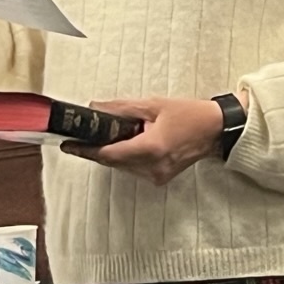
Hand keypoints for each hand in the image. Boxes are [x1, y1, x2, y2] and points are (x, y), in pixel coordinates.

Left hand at [63, 96, 223, 185]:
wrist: (216, 130)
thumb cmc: (190, 115)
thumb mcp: (154, 105)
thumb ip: (122, 108)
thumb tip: (95, 108)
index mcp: (151, 149)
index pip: (109, 153)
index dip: (86, 150)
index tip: (68, 145)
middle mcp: (153, 167)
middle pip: (113, 161)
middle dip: (97, 149)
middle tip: (81, 135)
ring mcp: (157, 175)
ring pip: (122, 166)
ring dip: (112, 152)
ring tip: (109, 134)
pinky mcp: (160, 178)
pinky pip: (133, 168)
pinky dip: (126, 156)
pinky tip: (129, 142)